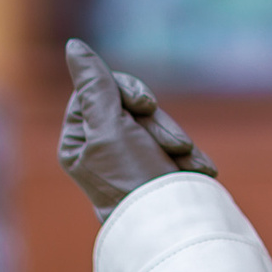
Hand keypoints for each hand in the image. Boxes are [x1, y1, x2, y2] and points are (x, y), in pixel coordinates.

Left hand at [59, 39, 216, 219]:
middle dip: (156, 121)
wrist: (172, 224)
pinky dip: (188, 155)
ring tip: (185, 162)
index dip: (125, 91)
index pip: (98, 89)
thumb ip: (95, 86)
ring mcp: (132, 157)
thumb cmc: (134, 179)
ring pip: (157, 121)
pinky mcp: (159, 167)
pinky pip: (176, 142)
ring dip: (176, 140)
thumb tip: (74, 47)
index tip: (142, 107)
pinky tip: (197, 170)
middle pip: (131, 103)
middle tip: (172, 143)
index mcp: (78, 141)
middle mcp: (102, 147)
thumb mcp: (110, 126)